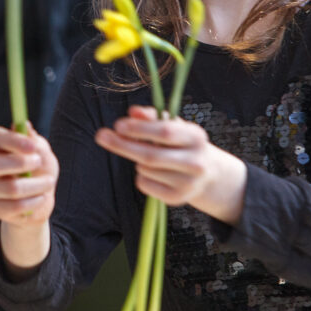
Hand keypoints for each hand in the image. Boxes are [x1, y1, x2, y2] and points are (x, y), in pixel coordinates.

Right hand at [0, 124, 57, 227]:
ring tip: (48, 182)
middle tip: (39, 162)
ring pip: (10, 188)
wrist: (41, 198)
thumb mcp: (41, 152)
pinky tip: (41, 197)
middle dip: (20, 164)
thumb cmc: (39, 170)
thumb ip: (33, 140)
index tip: (33, 146)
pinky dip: (34, 202)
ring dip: (36, 185)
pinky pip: (15, 207)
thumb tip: (24, 126)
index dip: (12, 140)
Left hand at [94, 105, 246, 222]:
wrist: (208, 174)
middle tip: (102, 136)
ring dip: (137, 161)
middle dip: (123, 145)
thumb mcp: (173, 126)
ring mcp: (188, 183)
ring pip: (145, 169)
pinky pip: (145, 184)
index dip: (139, 129)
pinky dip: (141, 176)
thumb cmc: (183, 144)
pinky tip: (153, 173)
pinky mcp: (177, 199)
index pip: (165, 132)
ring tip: (148, 158)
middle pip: (151, 155)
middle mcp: (196, 161)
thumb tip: (133, 112)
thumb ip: (152, 117)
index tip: (118, 125)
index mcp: (196, 137)